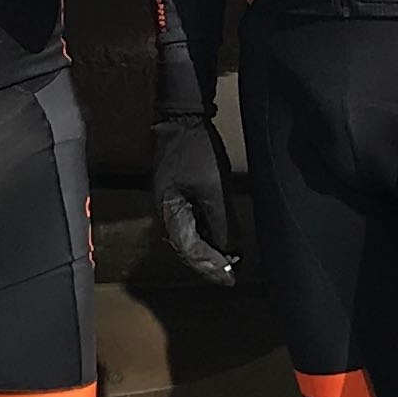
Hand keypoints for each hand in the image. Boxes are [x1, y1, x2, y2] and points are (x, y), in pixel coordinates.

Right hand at [150, 115, 237, 283]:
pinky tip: (222, 239)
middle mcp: (165, 214)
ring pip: (189, 238)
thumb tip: (230, 250)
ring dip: (209, 250)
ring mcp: (171, 204)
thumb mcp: (213, 188)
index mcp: (168, 213)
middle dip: (210, 263)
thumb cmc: (196, 150)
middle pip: (187, 249)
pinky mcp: (178, 195)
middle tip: (232, 274)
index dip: (211, 268)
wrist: (182, 118)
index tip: (230, 278)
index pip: (190, 252)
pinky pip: (192, 224)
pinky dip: (207, 235)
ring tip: (231, 261)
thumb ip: (221, 222)